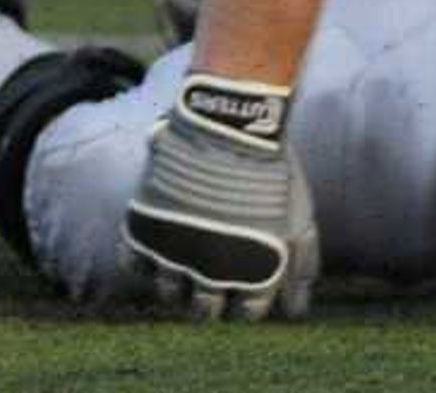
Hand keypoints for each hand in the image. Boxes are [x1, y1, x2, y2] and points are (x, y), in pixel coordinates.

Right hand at [123, 74, 316, 320]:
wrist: (231, 124)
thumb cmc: (271, 169)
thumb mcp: (298, 216)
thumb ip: (301, 266)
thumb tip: (296, 310)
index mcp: (255, 273)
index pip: (246, 313)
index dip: (247, 302)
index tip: (246, 286)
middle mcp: (211, 273)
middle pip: (203, 309)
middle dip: (211, 298)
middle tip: (215, 274)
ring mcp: (174, 253)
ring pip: (168, 293)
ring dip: (178, 282)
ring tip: (191, 255)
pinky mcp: (145, 230)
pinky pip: (134, 266)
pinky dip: (144, 261)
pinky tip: (163, 242)